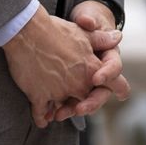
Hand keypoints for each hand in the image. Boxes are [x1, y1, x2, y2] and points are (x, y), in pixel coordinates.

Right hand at [1, 6, 105, 127]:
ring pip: (63, 108)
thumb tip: (118, 37)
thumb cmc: (55, 29)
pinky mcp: (39, 96)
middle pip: (86, 100)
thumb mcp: (82, 33)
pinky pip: (42, 113)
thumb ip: (101, 40)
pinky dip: (43, 116)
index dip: (116, 88)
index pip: (111, 84)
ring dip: (60, 109)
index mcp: (91, 68)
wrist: (27, 30)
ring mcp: (58, 91)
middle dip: (82, 102)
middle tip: (78, 101)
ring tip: (56, 109)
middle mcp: (78, 84)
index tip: (115, 92)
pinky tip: (44, 116)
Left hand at [50, 0, 130, 122]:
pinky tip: (50, 112)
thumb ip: (89, 21)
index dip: (108, 74)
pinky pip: (71, 100)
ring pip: (86, 100)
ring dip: (74, 108)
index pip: (114, 68)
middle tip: (80, 108)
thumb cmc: (86, 20)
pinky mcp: (73, 85)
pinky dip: (62, 107)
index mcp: (109, 56)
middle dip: (92, 102)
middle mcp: (102, 72)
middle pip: (102, 92)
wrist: (74, 24)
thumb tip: (89, 22)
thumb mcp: (88, 17)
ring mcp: (87, 81)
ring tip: (60, 114)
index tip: (96, 79)